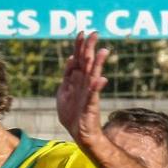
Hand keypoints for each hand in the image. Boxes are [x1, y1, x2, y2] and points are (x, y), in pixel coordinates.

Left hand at [56, 32, 109, 149]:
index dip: (79, 47)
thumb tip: (71, 59)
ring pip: (93, 77)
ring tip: (103, 52)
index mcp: (76, 81)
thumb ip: (67, 77)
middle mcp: (84, 85)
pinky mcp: (90, 107)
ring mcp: (88, 95)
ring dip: (97, 65)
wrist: (80, 134)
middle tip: (95, 33)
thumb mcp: (64, 93)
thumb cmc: (72, 114)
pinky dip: (96, 88)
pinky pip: (93, 96)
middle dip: (89, 49)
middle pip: (87, 64)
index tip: (82, 32)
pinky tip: (100, 80)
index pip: (78, 60)